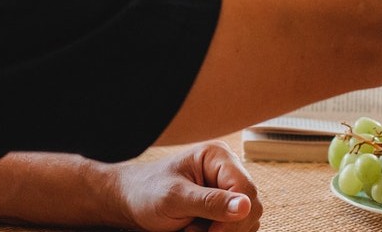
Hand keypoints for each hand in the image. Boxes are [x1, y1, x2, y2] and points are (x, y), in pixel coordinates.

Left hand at [116, 141, 261, 231]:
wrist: (131, 202)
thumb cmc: (147, 192)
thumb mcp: (175, 198)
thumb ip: (210, 202)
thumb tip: (245, 206)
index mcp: (217, 157)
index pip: (245, 188)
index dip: (235, 215)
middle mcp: (227, 170)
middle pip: (251, 206)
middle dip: (227, 226)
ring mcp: (226, 188)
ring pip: (246, 219)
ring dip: (223, 231)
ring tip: (193, 229)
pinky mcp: (223, 206)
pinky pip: (237, 226)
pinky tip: (198, 230)